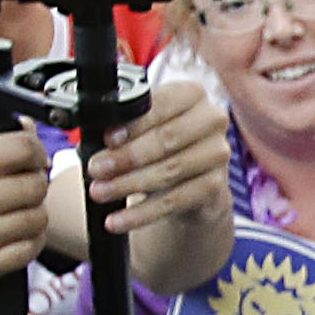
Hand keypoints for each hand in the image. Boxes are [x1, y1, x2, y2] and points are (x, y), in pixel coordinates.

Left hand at [82, 75, 229, 238]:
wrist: (190, 178)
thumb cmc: (159, 143)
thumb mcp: (144, 126)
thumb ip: (126, 124)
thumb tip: (105, 136)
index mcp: (191, 94)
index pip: (161, 106)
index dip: (133, 124)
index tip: (107, 139)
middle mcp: (212, 119)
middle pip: (167, 139)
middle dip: (126, 157)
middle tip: (96, 169)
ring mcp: (218, 154)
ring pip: (169, 171)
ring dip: (129, 184)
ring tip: (100, 193)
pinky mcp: (216, 187)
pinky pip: (174, 202)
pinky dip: (142, 213)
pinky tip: (118, 220)